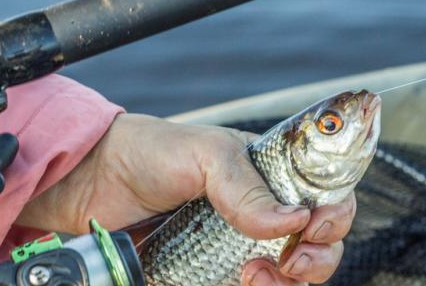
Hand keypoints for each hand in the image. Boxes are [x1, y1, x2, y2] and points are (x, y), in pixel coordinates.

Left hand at [16, 113, 354, 284]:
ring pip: (295, 275)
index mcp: (272, 172)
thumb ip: (247, 187)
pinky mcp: (215, 273)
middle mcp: (266, 210)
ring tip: (254, 275)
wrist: (90, 185)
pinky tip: (241, 284)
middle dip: (320, 257)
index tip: (315, 227)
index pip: (328, 194)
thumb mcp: (204, 154)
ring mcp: (243, 245)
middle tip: (294, 261)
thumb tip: (292, 221)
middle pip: (322, 242)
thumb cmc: (149, 152)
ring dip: (290, 282)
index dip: (336, 213)